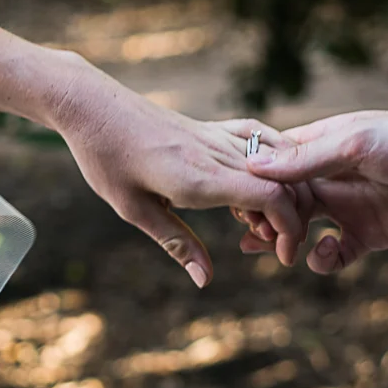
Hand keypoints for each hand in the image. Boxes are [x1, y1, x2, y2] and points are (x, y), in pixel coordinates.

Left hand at [46, 68, 307, 285]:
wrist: (93, 106)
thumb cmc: (106, 159)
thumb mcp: (135, 210)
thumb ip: (177, 244)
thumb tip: (205, 280)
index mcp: (199, 178)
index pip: (271, 198)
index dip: (290, 229)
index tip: (283, 256)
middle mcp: (216, 153)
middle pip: (283, 182)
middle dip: (294, 219)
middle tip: (275, 247)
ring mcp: (217, 136)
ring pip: (276, 161)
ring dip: (284, 194)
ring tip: (260, 223)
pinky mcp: (212, 126)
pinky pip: (260, 137)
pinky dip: (276, 160)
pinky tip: (268, 181)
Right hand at [230, 110, 387, 273]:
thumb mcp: (357, 144)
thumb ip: (308, 159)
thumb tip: (254, 167)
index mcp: (324, 146)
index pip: (276, 165)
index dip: (256, 183)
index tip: (240, 200)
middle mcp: (332, 177)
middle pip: (284, 199)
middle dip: (265, 217)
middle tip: (251, 235)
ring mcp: (350, 207)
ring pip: (303, 228)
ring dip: (284, 240)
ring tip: (271, 252)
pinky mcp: (370, 235)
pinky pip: (336, 253)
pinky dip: (323, 259)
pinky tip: (324, 255)